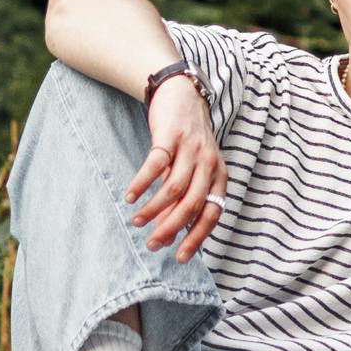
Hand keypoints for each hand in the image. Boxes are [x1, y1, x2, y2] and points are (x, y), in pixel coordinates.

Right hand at [128, 77, 226, 261]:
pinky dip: (142, 183)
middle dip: (171, 228)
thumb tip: (169, 233)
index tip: (178, 257)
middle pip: (192, 205)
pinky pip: (155, 165)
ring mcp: (191, 149)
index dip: (196, 238)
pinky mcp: (171, 136)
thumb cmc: (187, 139)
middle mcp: (209, 164)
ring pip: (173, 188)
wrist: (181, 93)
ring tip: (136, 221)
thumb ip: (185, 198)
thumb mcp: (193, 169)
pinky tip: (131, 197)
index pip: (212, 214)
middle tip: (152, 244)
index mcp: (219, 176)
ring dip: (153, 209)